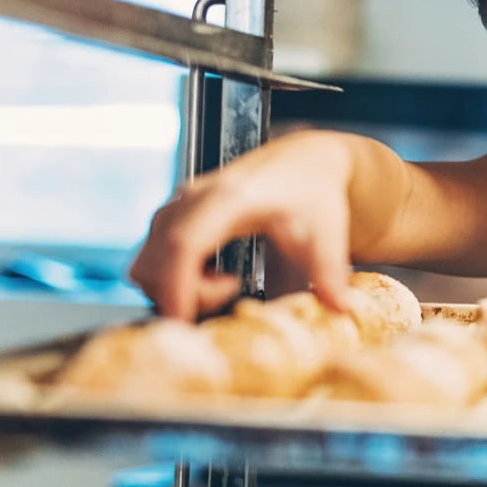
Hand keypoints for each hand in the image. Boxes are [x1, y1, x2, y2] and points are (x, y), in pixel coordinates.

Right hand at [128, 131, 353, 320]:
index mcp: (229, 198)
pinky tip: (215, 274)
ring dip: (176, 286)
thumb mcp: (328, 234)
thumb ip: (330, 273)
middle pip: (155, 260)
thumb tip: (339, 310)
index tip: (183, 324)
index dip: (177, 287)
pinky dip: (173, 277)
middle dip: (181, 295)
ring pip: (147, 262)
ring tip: (227, 282)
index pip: (184, 244)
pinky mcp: (173, 214)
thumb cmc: (314, 192)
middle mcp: (193, 198)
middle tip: (232, 293)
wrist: (305, 162)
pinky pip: (152, 257)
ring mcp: (178, 204)